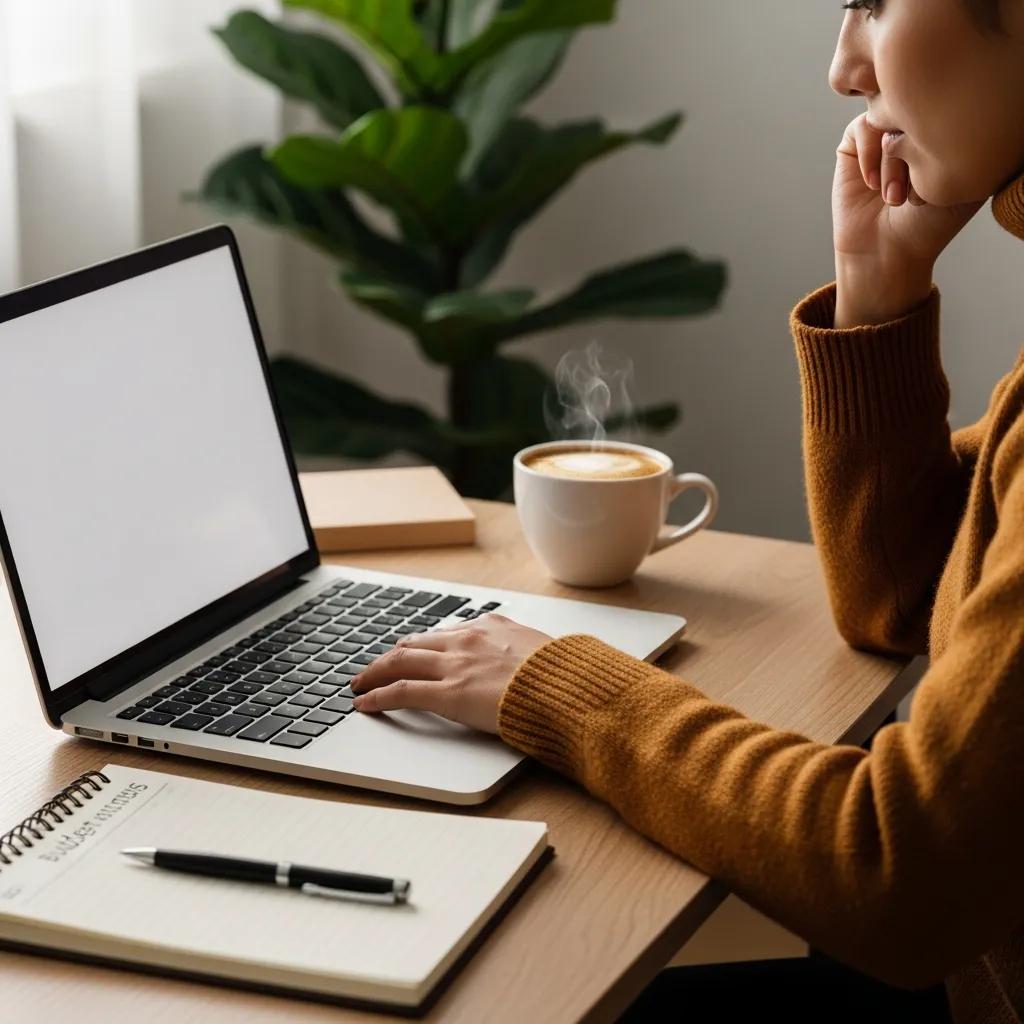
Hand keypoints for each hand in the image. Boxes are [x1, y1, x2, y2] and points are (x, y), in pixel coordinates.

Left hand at [349, 614, 553, 733]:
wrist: (569, 688)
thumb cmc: (564, 676)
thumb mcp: (542, 652)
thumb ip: (522, 653)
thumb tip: (526, 662)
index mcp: (492, 627)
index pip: (445, 633)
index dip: (423, 645)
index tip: (412, 651)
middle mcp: (468, 640)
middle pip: (414, 644)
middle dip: (390, 656)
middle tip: (374, 667)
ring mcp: (456, 665)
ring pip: (400, 662)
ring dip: (374, 672)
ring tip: (360, 683)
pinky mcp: (449, 694)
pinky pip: (402, 692)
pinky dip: (378, 696)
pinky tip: (365, 703)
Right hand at [833, 112, 984, 269]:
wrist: (887, 250)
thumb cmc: (927, 224)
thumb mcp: (957, 178)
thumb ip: (954, 134)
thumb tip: (919, 110)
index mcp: (947, 133)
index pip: (948, 108)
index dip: (941, 144)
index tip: (937, 188)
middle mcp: (915, 130)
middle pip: (917, 110)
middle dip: (914, 153)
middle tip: (913, 196)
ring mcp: (884, 135)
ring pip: (889, 119)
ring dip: (892, 162)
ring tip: (892, 198)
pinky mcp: (854, 144)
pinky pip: (863, 128)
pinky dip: (869, 156)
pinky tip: (873, 185)